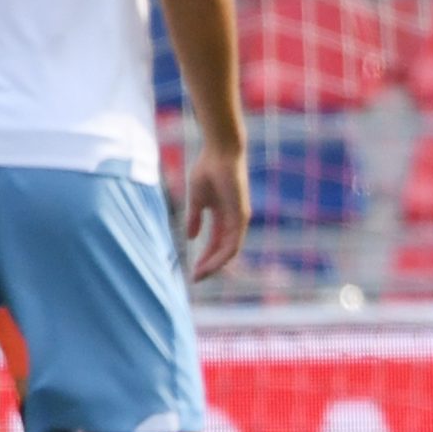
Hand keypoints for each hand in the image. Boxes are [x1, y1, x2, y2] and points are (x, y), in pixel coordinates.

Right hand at [184, 147, 248, 281]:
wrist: (219, 152)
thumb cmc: (208, 169)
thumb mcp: (197, 199)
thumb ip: (195, 218)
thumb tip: (190, 237)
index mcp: (223, 216)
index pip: (215, 243)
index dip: (205, 257)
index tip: (193, 270)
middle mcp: (234, 220)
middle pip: (223, 250)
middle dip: (210, 265)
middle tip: (196, 279)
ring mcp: (239, 219)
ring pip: (229, 251)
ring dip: (215, 265)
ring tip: (200, 275)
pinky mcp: (241, 216)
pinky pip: (234, 243)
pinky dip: (222, 256)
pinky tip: (211, 264)